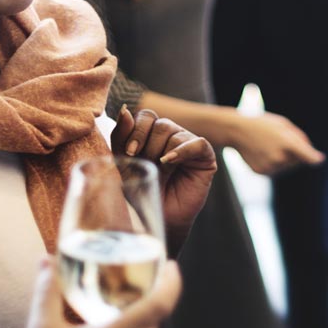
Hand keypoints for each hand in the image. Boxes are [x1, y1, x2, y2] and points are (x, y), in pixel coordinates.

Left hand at [112, 106, 215, 253]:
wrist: (159, 217)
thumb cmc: (142, 191)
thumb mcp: (125, 163)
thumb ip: (122, 136)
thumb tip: (125, 109)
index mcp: (152, 133)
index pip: (145, 116)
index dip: (136, 130)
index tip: (130, 152)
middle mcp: (171, 135)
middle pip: (159, 123)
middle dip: (147, 145)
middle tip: (144, 163)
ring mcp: (188, 143)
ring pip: (173, 132)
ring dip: (161, 153)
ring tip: (160, 171)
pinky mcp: (205, 157)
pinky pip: (197, 143)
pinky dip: (182, 151)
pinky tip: (169, 162)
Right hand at [229, 110, 323, 176]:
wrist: (236, 131)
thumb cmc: (263, 124)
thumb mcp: (283, 123)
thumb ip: (299, 138)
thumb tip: (310, 154)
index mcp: (286, 143)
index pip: (307, 156)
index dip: (315, 158)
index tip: (320, 159)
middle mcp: (279, 158)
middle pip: (298, 161)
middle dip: (294, 152)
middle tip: (279, 139)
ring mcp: (270, 167)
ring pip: (287, 167)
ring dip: (283, 158)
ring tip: (268, 145)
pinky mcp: (262, 172)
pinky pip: (276, 170)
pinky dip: (273, 163)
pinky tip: (262, 152)